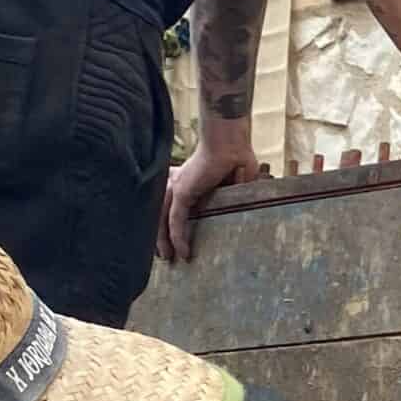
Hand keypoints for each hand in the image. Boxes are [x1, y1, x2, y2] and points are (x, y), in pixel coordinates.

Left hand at [159, 136, 262, 262]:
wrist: (231, 142)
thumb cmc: (237, 156)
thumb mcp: (236, 181)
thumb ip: (232, 194)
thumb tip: (241, 205)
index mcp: (187, 180)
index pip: (169, 204)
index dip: (166, 222)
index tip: (170, 239)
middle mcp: (176, 183)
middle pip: (159, 214)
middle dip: (159, 236)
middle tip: (164, 255)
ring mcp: (176, 187)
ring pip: (161, 220)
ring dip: (163, 241)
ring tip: (169, 258)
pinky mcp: (181, 192)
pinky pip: (175, 221)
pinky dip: (177, 238)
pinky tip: (182, 252)